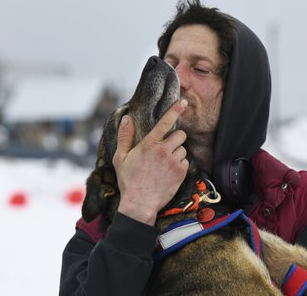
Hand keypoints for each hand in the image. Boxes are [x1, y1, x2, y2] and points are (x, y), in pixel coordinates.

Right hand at [113, 99, 188, 224]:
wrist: (140, 203)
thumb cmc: (128, 181)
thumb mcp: (120, 158)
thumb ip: (125, 137)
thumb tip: (126, 118)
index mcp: (149, 144)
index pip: (165, 122)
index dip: (175, 110)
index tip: (183, 102)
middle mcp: (163, 150)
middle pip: (180, 135)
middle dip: (177, 139)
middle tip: (167, 148)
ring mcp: (173, 161)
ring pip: (183, 149)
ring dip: (177, 154)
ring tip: (165, 165)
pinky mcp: (181, 172)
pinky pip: (186, 162)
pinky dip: (180, 166)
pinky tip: (170, 172)